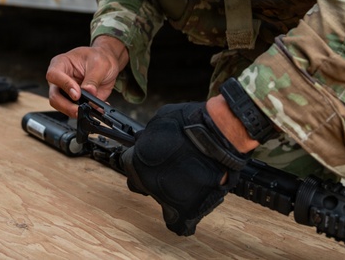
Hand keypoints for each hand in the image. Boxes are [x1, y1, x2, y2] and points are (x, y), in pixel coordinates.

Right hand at [46, 35, 127, 116]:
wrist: (107, 61)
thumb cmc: (99, 57)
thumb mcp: (99, 64)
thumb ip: (93, 79)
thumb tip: (89, 92)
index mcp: (61, 64)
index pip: (54, 75)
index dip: (64, 85)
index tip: (77, 93)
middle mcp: (60, 79)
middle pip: (54, 96)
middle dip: (67, 105)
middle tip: (80, 109)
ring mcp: (66, 91)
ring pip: (62, 106)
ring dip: (75, 111)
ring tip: (91, 109)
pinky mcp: (75, 101)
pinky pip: (77, 110)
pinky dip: (87, 112)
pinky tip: (97, 108)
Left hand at [122, 102, 247, 235]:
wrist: (216, 137)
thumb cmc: (189, 124)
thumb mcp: (160, 121)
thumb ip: (149, 135)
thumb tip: (145, 139)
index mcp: (137, 164)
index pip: (128, 165)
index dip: (139, 157)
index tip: (148, 156)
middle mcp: (149, 185)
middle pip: (140, 185)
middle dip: (148, 177)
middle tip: (165, 168)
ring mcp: (168, 200)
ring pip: (162, 204)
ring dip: (169, 193)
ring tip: (186, 179)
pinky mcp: (189, 211)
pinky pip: (182, 223)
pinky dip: (185, 215)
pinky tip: (192, 202)